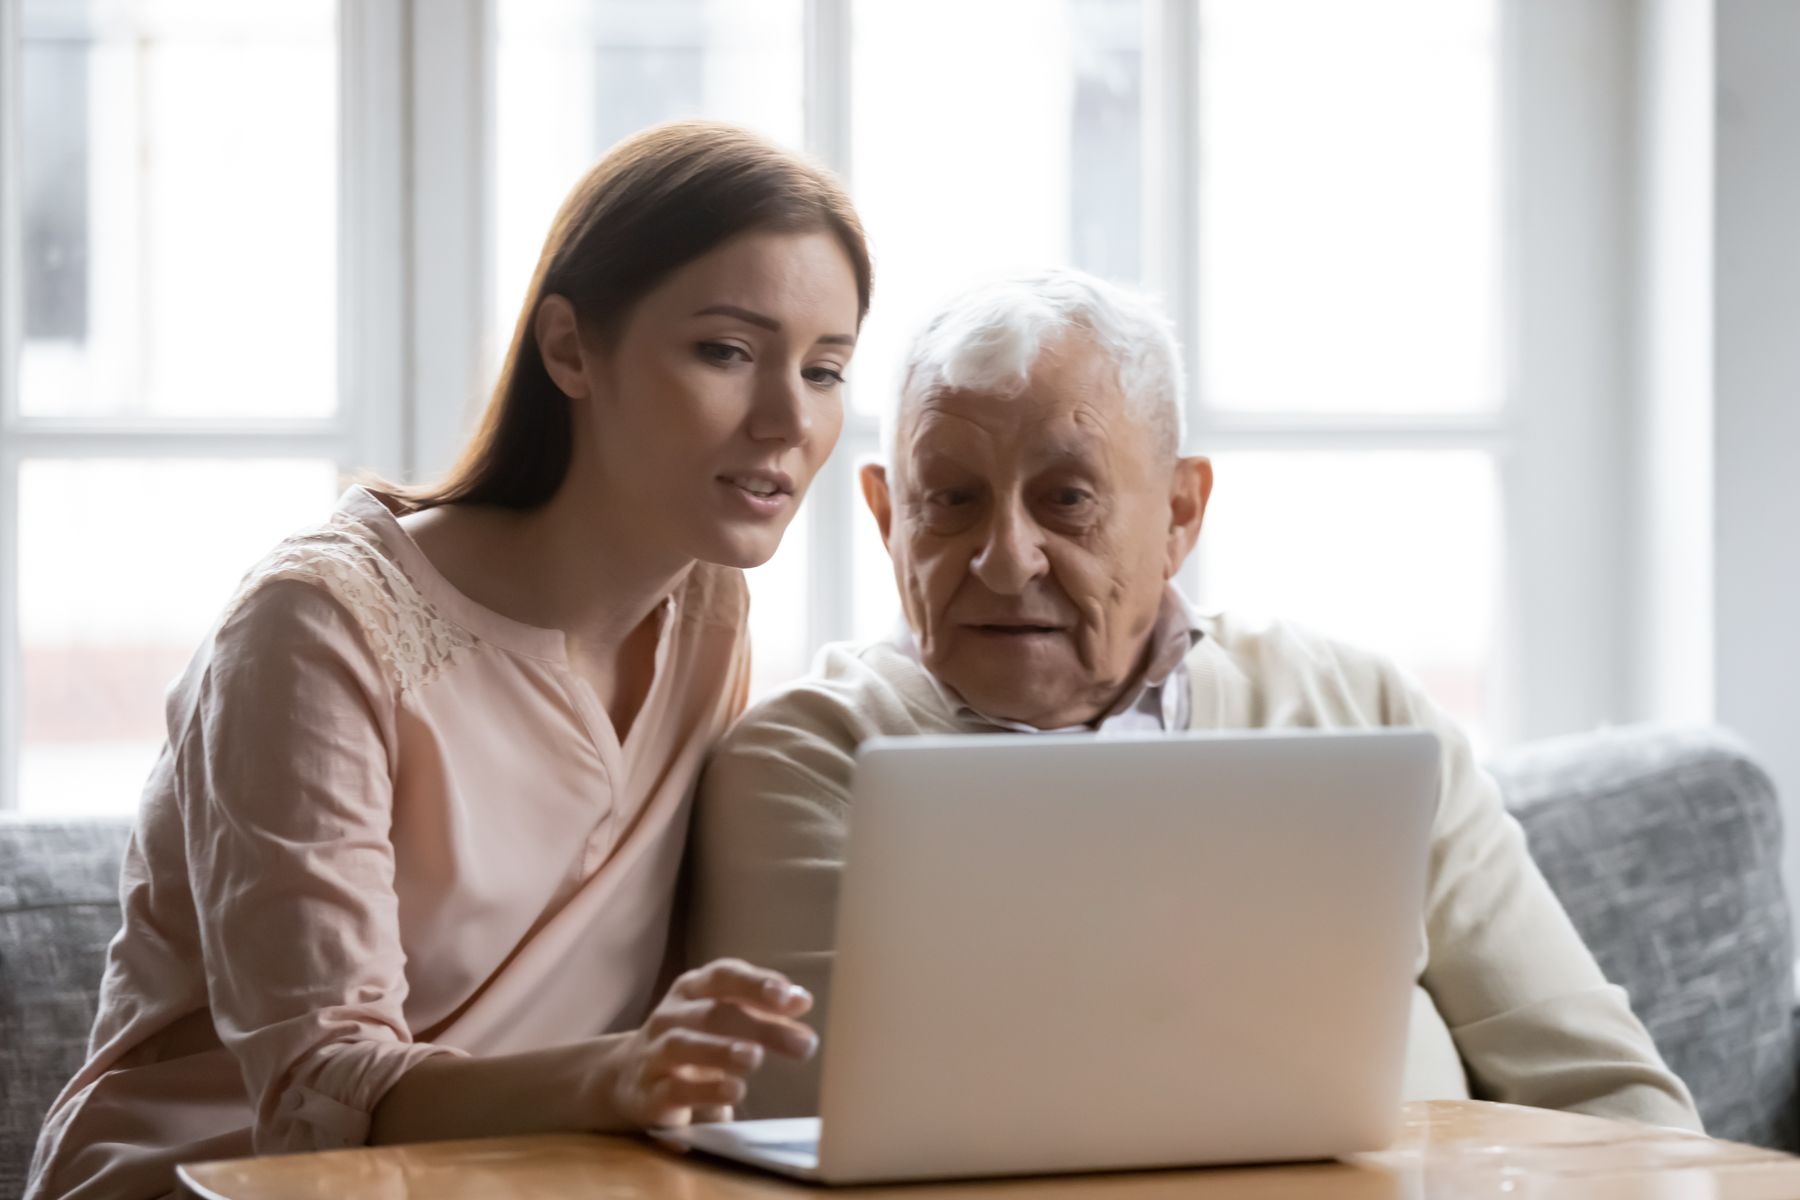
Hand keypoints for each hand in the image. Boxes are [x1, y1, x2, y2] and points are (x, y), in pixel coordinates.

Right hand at [602, 958, 816, 1128]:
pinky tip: (734, 1091)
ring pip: (683, 1045)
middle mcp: (670, 1016)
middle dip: (759, 1025)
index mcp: (692, 990)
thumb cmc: (693, 1041)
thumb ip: (761, 1010)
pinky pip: (673, 1089)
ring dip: (721, 1050)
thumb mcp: (723, 1018)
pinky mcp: (647, 1094)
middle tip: (803, 1043)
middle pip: (712, 1012)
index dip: (756, 983)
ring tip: (755, 1057)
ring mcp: (654, 1054)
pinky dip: (704, 1090)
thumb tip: (802, 1001)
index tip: (791, 997)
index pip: (723, 976)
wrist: (627, 1077)